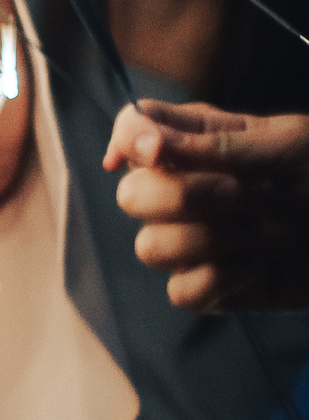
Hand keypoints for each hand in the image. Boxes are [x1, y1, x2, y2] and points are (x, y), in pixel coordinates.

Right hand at [106, 99, 308, 310]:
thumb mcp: (289, 147)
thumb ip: (212, 145)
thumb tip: (140, 144)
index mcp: (200, 143)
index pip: (133, 128)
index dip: (130, 139)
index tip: (158, 153)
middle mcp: (189, 190)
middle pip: (131, 195)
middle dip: (179, 197)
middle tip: (240, 195)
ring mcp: (198, 241)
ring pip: (150, 247)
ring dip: (207, 241)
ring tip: (260, 234)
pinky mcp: (215, 286)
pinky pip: (182, 292)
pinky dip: (218, 280)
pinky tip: (256, 266)